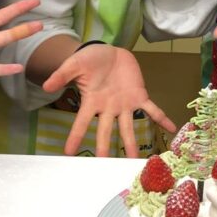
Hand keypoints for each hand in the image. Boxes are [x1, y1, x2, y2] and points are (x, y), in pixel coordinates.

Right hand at [42, 44, 175, 157]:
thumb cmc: (90, 59)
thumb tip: (45, 85)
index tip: (68, 153)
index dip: (75, 137)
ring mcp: (125, 104)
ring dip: (132, 143)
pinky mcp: (139, 96)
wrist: (109, 51)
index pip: (81, 123)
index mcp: (91, 102)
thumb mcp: (74, 64)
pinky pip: (152, 109)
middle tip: (105, 165)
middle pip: (106, 131)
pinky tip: (172, 128)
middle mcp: (108, 108)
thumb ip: (61, 75)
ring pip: (128, 127)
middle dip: (105, 147)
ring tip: (137, 160)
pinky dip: (162, 118)